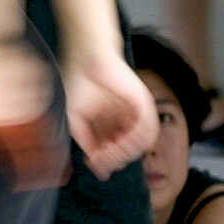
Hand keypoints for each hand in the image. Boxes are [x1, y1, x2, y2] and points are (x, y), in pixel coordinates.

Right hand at [62, 47, 153, 175]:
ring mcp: (135, 112)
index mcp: (110, 122)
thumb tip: (94, 165)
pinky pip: (148, 131)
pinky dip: (135, 141)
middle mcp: (125, 119)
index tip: (95, 164)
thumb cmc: (77, 83)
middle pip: (127, 150)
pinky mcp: (144, 104)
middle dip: (114, 158)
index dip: (106, 161)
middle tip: (102, 158)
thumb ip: (86, 142)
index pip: (114, 149)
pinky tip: (120, 141)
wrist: (86, 59)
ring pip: (139, 144)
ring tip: (111, 150)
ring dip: (125, 152)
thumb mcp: (76, 120)